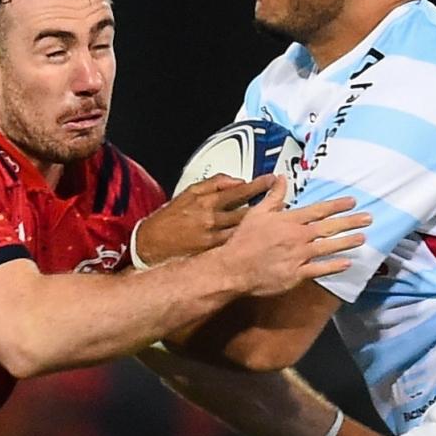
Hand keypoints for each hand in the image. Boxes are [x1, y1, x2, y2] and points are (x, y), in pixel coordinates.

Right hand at [135, 173, 277, 262]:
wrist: (151, 245)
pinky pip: (238, 248)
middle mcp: (212, 220)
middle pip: (248, 213)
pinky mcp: (214, 255)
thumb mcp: (189, 193)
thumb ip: (214, 184)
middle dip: (267, 210)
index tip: (272, 180)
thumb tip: (237, 181)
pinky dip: (251, 244)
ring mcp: (214, 239)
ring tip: (277, 226)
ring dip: (262, 229)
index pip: (239, 191)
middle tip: (283, 205)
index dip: (258, 186)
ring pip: (246, 232)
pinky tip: (261, 243)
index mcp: (207, 202)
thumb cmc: (170, 219)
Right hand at [219, 177, 370, 296]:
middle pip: (329, 227)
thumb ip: (273, 196)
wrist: (234, 268)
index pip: (319, 210)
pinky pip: (319, 270)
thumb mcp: (257, 213)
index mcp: (289, 220)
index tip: (352, 201)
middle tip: (368, 218)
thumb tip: (281, 177)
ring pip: (328, 247)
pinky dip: (334, 266)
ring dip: (347, 242)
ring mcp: (299, 256)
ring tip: (363, 237)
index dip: (337, 205)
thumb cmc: (244, 240)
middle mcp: (298, 236)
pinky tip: (347, 263)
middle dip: (350, 221)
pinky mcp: (297, 274)